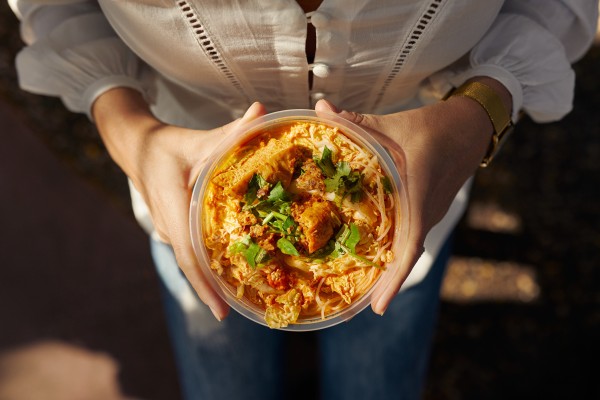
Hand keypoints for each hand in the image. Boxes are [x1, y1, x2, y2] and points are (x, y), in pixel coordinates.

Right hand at [92, 88, 265, 319]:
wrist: (135, 147)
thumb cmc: (165, 145)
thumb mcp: (197, 139)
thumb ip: (231, 131)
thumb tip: (262, 110)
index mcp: (173, 207)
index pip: (190, 254)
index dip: (206, 284)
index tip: (222, 311)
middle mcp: (169, 226)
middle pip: (192, 266)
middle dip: (213, 291)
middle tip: (241, 311)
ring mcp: (169, 230)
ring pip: (191, 262)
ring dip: (211, 281)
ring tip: (240, 298)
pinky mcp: (173, 229)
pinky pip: (190, 252)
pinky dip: (207, 265)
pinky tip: (227, 273)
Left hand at [315, 77, 510, 314]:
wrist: (472, 126)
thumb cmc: (436, 126)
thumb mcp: (393, 123)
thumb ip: (355, 121)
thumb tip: (319, 108)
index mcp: (419, 196)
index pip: (410, 247)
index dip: (396, 280)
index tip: (379, 308)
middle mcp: (428, 213)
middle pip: (406, 256)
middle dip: (385, 283)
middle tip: (358, 305)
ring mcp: (432, 214)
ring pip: (409, 247)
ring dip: (390, 268)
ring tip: (363, 287)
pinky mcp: (430, 209)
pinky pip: (412, 235)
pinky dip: (396, 249)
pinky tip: (376, 253)